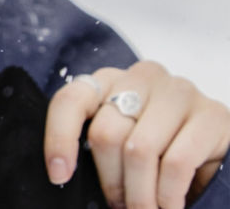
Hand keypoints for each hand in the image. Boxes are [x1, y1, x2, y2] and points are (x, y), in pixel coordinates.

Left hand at [45, 61, 229, 208]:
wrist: (216, 147)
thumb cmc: (160, 145)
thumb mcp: (123, 139)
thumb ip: (99, 145)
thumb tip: (64, 176)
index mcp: (110, 80)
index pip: (70, 101)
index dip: (59, 139)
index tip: (59, 176)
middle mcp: (143, 77)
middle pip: (106, 134)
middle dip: (111, 182)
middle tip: (120, 205)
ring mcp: (180, 92)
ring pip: (139, 151)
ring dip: (140, 194)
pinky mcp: (212, 115)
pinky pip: (177, 163)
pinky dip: (168, 194)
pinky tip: (168, 206)